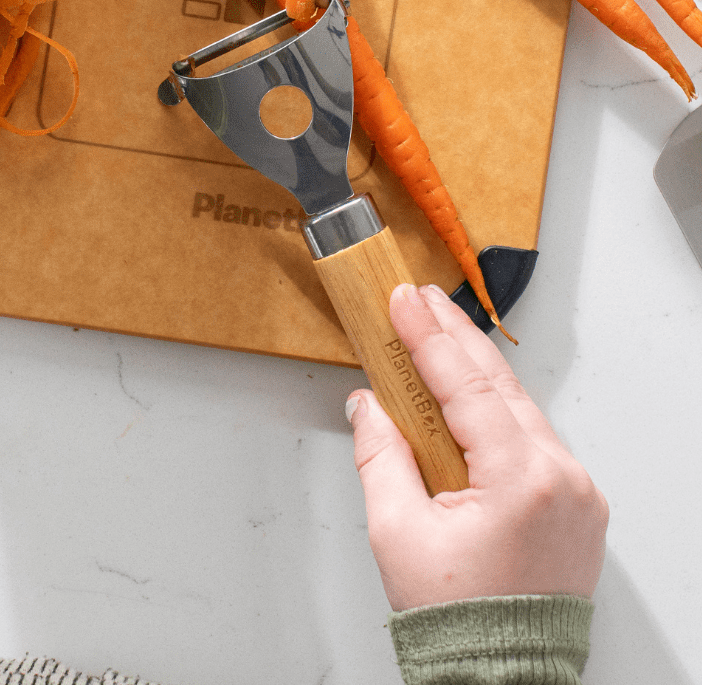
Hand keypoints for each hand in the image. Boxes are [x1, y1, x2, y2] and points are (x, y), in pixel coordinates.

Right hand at [347, 283, 607, 610]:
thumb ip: (380, 455)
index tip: (402, 301)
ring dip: (475, 371)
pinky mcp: (575, 505)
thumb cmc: (457, 619)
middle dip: (454, 338)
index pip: (468, 388)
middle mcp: (563, 480)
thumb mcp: (397, 531)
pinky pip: (531, 438)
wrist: (503, 681)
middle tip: (419, 299)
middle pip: (500, 386)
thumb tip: (369, 405)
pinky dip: (495, 409)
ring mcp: (577, 493)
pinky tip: (467, 390)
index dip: (429, 338)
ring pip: (519, 408)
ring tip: (436, 332)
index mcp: (523, 483)